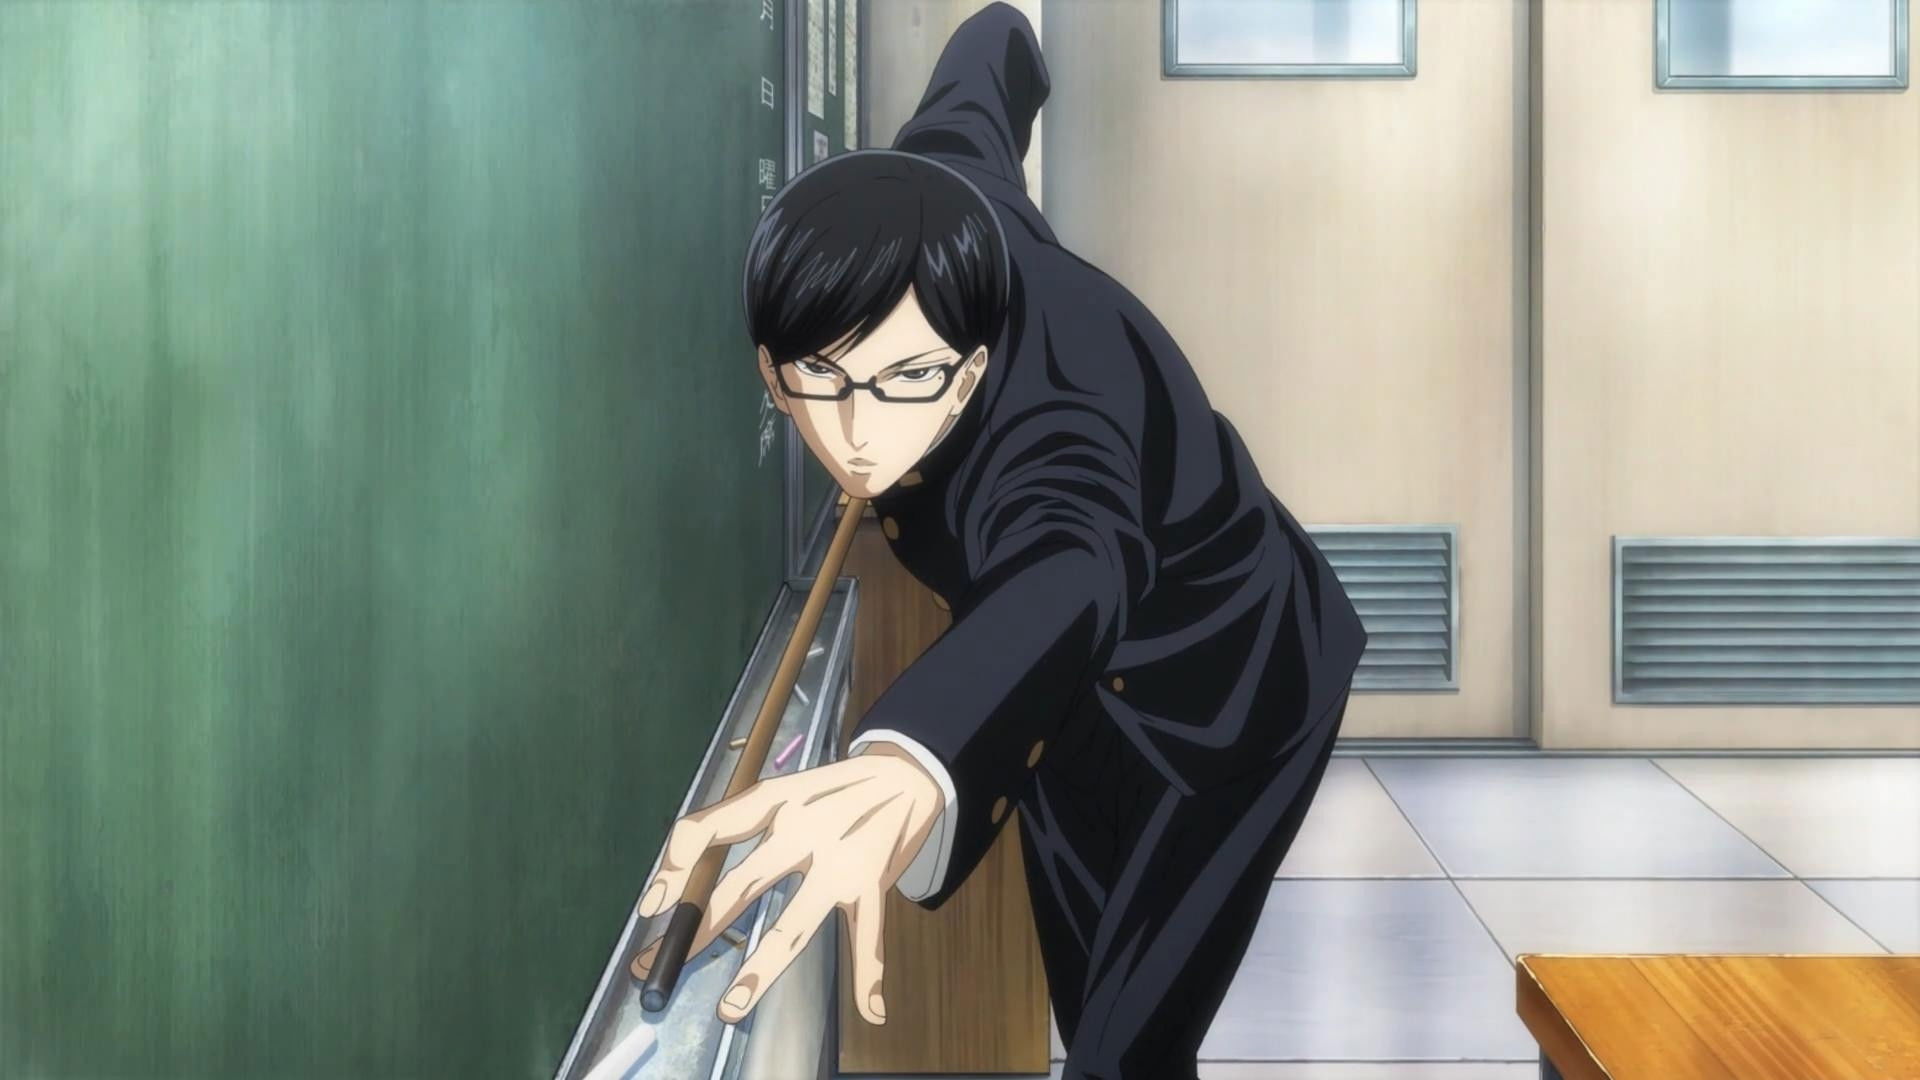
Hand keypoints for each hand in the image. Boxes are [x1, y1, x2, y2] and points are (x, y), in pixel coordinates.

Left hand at [630, 744, 944, 1025]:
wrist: (906, 772)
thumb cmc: (830, 792)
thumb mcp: (783, 792)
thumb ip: (738, 827)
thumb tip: (681, 877)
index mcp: (775, 799)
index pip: (711, 827)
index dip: (676, 866)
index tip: (652, 908)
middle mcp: (803, 828)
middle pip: (740, 885)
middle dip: (698, 932)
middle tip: (656, 968)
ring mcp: (840, 859)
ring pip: (794, 922)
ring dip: (760, 969)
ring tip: (730, 1008)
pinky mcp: (872, 882)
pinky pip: (868, 935)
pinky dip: (869, 974)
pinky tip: (871, 1010)